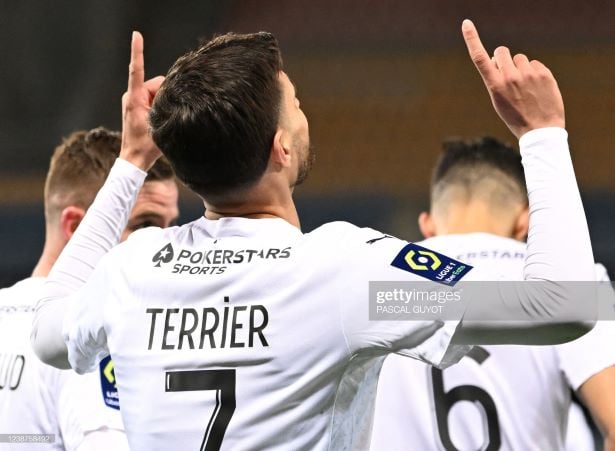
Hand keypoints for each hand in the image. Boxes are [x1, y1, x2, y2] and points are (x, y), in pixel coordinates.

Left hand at [120, 31, 164, 170]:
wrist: (134, 160)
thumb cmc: (146, 146)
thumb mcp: (160, 126)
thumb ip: (166, 107)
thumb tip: (174, 93)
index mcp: (135, 98)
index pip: (137, 70)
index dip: (138, 52)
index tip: (137, 35)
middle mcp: (132, 95)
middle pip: (157, 83)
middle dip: (165, 94)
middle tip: (163, 115)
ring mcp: (133, 99)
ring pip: (157, 91)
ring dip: (162, 102)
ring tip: (159, 120)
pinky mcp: (136, 105)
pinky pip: (153, 98)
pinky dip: (159, 105)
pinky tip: (158, 119)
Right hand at [462, 19, 564, 138]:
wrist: (540, 130)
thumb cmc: (515, 117)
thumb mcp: (498, 101)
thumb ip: (496, 78)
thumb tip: (499, 59)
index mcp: (494, 86)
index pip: (480, 58)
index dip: (472, 39)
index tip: (466, 24)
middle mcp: (510, 77)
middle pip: (501, 51)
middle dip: (503, 58)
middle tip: (508, 75)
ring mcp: (528, 74)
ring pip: (519, 58)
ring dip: (520, 67)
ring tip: (525, 87)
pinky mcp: (543, 73)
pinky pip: (534, 63)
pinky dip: (534, 73)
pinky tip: (536, 88)